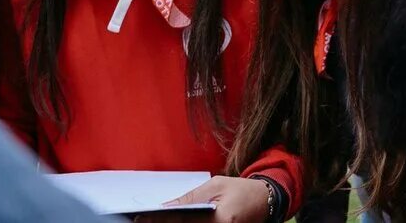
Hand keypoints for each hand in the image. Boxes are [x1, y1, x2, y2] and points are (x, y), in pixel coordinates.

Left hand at [136, 176, 269, 222]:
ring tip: (152, 222)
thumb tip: (166, 207)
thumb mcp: (215, 185)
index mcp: (221, 219)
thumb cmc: (240, 190)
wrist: (264, 201)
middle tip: (141, 221)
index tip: (141, 219)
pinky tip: (171, 222)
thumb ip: (191, 198)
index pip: (184, 221)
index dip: (160, 220)